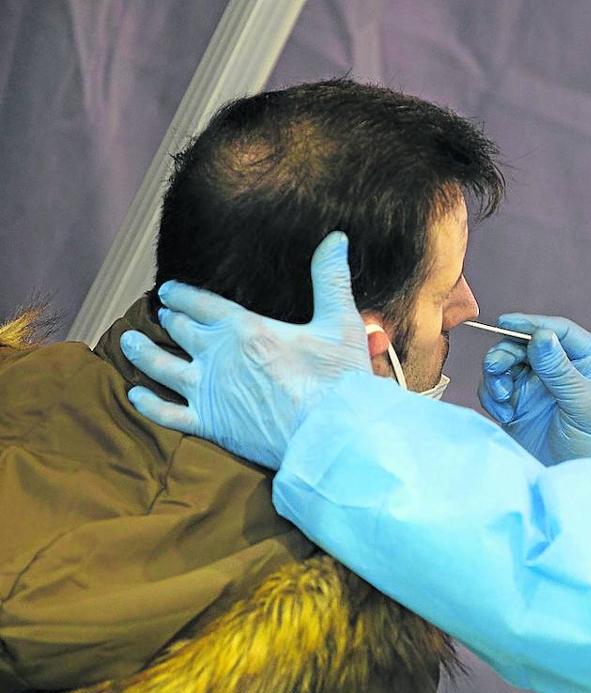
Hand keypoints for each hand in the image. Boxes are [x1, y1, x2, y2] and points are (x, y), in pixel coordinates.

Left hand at [119, 232, 369, 468]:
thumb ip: (330, 278)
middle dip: (168, 319)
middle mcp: (217, 356)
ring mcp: (208, 391)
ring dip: (142, 352)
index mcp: (244, 328)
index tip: (170, 290)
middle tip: (161, 314)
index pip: (200, 303)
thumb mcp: (340, 322)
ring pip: (160, 367)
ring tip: (128, 342)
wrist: (331, 434)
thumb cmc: (338, 380)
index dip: (182, 294)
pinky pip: (166, 413)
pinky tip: (135, 394)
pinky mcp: (209, 424)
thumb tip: (336, 238)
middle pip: (179, 330)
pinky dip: (146, 403)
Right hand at [478, 314, 590, 464]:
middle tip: (496, 369)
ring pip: (507, 361)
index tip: (506, 324)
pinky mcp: (519, 402)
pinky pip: (496, 385)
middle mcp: (565, 366)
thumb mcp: (583, 404)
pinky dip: (493, 396)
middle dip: (507, 353)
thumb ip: (559, 370)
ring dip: (497, 374)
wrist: (577, 481)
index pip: (560, 332)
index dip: (532, 324)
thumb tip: (540, 335)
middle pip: (527, 343)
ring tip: (502, 397)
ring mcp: (540, 383)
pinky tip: (504, 413)